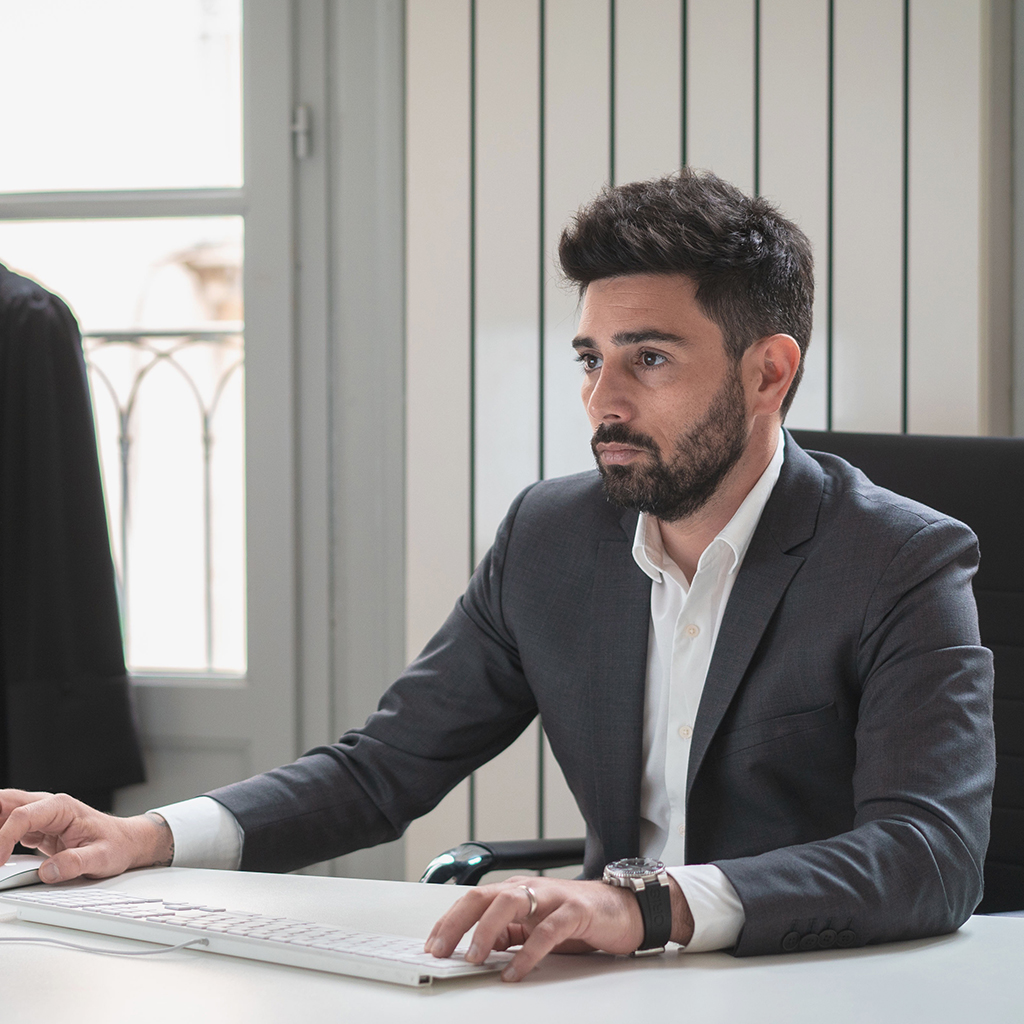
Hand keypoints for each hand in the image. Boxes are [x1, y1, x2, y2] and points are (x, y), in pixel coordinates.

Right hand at [0, 789, 172, 882]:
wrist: (125, 841)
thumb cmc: (116, 844)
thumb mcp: (102, 857)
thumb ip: (75, 863)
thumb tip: (48, 872)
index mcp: (61, 807)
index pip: (22, 816)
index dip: (3, 838)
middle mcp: (48, 806)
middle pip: (6, 803)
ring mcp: (40, 816)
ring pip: (4, 812)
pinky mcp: (36, 829)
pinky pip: (8, 828)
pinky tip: (0, 855)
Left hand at [424, 874, 692, 981]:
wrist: (623, 909)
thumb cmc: (577, 917)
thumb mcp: (535, 927)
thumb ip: (509, 934)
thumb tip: (477, 950)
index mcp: (516, 892)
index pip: (473, 900)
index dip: (449, 921)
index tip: (432, 945)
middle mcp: (530, 890)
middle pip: (483, 897)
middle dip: (457, 923)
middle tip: (440, 950)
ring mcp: (552, 898)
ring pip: (510, 904)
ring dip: (487, 930)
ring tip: (474, 956)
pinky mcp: (575, 911)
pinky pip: (546, 931)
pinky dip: (528, 953)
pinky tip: (515, 971)